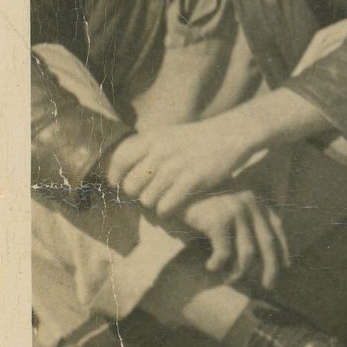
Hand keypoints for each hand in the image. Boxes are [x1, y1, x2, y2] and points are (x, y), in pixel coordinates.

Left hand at [104, 110, 260, 216]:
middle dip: (136, 195)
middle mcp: (162, 151)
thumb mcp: (168, 134)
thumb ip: (146, 149)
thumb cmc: (196, 139)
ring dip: (152, 206)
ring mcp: (177, 166)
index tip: (120, 185)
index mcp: (154, 138)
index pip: (120, 161)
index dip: (116, 177)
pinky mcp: (193, 179)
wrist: (231, 134)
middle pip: (131, 186)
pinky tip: (170, 210)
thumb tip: (119, 169)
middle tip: (146, 196)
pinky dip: (164, 213)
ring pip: (147, 199)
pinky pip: (165, 206)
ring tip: (161, 203)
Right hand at [178, 187, 290, 290]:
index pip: (276, 227)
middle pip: (267, 242)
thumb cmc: (200, 208)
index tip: (285, 267)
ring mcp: (235, 210)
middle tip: (268, 286)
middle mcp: (250, 203)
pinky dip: (218, 265)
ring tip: (227, 279)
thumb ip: (244, 228)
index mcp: (255, 200)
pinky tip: (210, 267)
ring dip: (238, 272)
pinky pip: (225, 254)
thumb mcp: (228, 214)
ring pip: (248, 253)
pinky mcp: (219, 220)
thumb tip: (259, 260)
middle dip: (271, 268)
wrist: (173, 195)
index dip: (283, 248)